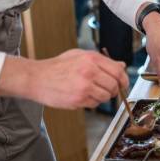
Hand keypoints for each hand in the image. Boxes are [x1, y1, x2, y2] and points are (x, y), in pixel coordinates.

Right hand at [0, 49, 127, 108]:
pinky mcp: (78, 99)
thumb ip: (102, 60)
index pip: (118, 71)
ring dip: (102, 97)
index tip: (123, 83)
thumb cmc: (56, 67)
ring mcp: (84, 86)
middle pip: (114, 85)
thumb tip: (121, 65)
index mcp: (91, 59)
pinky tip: (82, 96)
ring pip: (106, 96)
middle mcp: (90, 72)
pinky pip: (94, 104)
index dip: (123, 79)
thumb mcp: (79, 56)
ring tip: (91, 92)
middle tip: (107, 90)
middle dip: (114, 90)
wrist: (36, 78)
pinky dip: (91, 102)